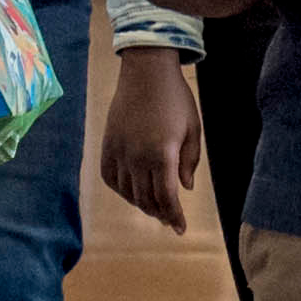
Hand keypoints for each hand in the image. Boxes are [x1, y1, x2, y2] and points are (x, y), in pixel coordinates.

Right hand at [99, 45, 205, 231]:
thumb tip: (185, 187)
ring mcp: (120, 151)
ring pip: (128, 192)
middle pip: (147, 199)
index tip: (180, 229)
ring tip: (154, 208)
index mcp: (163, 153)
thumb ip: (189, 161)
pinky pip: (111, 177)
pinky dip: (121, 190)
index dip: (174, 216)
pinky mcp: (108, 144)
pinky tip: (132, 192)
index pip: (167, 197)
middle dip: (160, 214)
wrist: (146, 71)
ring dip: (142, 205)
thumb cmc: (176, 98)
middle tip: (170, 220)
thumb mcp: (193, 129)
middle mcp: (138, 156)